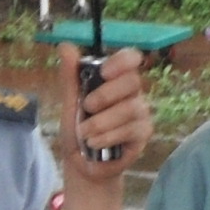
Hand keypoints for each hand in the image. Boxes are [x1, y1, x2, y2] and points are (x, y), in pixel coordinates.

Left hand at [59, 47, 151, 178]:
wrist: (81, 163)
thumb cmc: (78, 129)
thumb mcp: (69, 102)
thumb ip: (70, 75)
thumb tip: (65, 46)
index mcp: (115, 79)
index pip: (130, 58)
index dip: (121, 62)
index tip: (104, 72)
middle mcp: (132, 92)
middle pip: (133, 81)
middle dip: (105, 95)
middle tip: (87, 107)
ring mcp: (141, 112)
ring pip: (130, 108)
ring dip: (101, 122)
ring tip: (85, 133)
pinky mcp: (143, 133)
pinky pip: (130, 129)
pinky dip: (108, 136)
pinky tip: (95, 143)